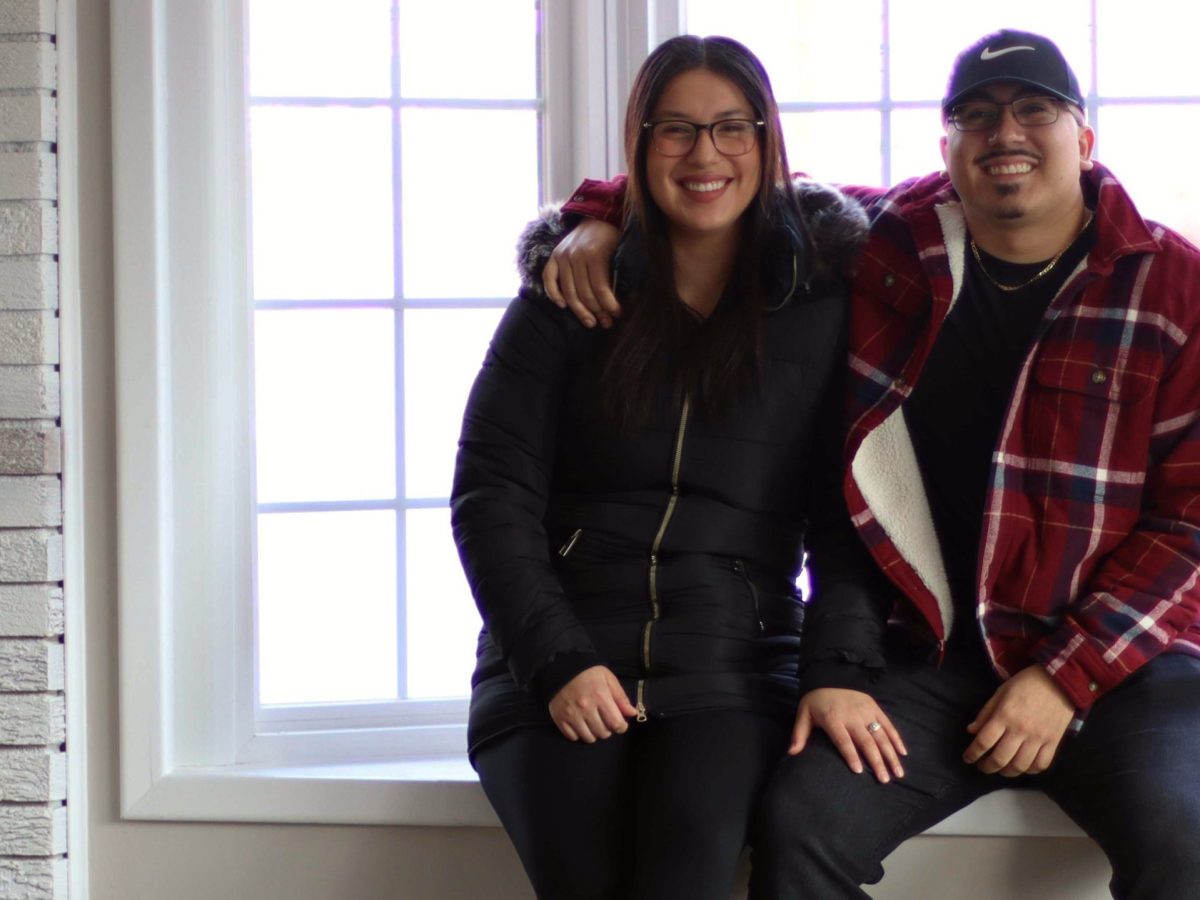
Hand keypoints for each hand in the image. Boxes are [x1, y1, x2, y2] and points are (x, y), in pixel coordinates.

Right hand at [543, 219, 621, 327]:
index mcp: (594, 253)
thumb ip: (617, 275)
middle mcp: (575, 255)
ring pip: (568, 291)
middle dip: (596, 312)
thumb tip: (620, 303)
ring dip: (579, 311)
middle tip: (606, 323)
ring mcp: (562, 256)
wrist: (597, 216)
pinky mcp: (554, 256)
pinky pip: (548, 279)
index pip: (600, 288)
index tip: (617, 314)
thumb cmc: (612, 237)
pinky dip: (554, 294)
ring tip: (590, 322)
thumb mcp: (620, 252)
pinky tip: (563, 306)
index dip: (609, 305)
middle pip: (584, 293)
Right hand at [548, 665, 637, 742]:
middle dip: (607, 729)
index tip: (620, 724)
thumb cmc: (588, 673)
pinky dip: (578, 734)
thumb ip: (620, 696)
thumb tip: (632, 713)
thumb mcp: (608, 678)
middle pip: (603, 733)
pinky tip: (580, 724)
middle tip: (605, 721)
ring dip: (594, 733)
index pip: (616, 723)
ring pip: (589, 738)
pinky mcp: (559, 719)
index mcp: (600, 696)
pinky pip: (573, 737)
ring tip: (593, 723)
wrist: (561, 669)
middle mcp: (585, 707)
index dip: (621, 727)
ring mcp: (571, 714)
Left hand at [790, 688, 906, 782]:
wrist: (830, 676)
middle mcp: (852, 716)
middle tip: (884, 780)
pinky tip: (903, 753)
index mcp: (833, 719)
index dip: (851, 755)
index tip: (858, 771)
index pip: (843, 740)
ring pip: (881, 735)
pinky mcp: (875, 708)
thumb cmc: (815, 701)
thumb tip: (791, 753)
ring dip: (891, 754)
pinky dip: (896, 739)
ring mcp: (866, 711)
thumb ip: (799, 735)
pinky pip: (888, 724)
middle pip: (866, 741)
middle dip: (877, 761)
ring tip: (898, 773)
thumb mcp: (803, 715)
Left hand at [964, 665, 1073, 776]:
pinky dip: (1030, 770)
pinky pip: (1041, 764)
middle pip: (1000, 758)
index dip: (972, 753)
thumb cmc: (1025, 684)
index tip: (967, 758)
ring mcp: (1038, 738)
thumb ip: (986, 713)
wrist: (1059, 681)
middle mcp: (1020, 730)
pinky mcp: (1054, 742)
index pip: (984, 741)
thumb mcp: (1000, 693)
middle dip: (987, 767)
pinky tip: (1023, 767)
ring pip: (1020, 766)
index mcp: (1004, 715)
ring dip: (1007, 772)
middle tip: (982, 766)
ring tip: (1000, 769)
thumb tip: (971, 731)